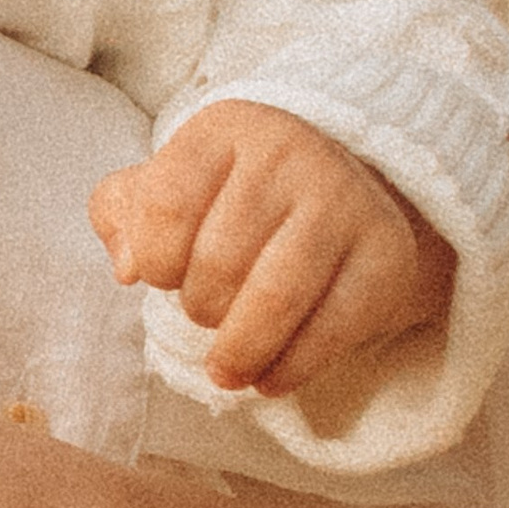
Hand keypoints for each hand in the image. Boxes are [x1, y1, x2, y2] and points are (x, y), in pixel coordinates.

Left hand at [90, 100, 456, 396]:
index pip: (166, 203)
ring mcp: (344, 201)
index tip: (159, 277)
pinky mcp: (387, 254)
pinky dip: (291, 368)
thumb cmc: (233, 194)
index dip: (153, 260)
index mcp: (226, 128)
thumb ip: (121, 211)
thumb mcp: (170, 181)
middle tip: (202, 316)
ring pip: (276, 298)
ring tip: (225, 370)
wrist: (342, 185)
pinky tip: (269, 378)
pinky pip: (333, 330)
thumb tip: (127, 266)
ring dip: (240, 350)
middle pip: (220, 260)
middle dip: (199, 306)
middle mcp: (290, 154)